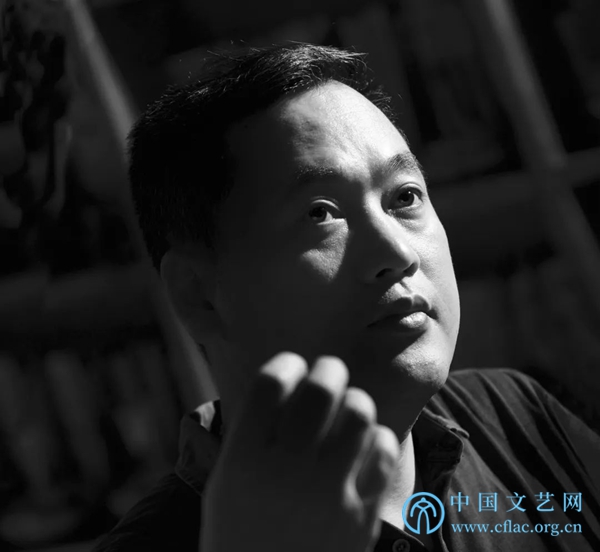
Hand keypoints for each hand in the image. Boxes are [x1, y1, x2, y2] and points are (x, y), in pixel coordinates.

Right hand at [199, 352, 400, 551]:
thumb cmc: (242, 532)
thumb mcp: (226, 483)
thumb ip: (251, 433)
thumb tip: (288, 381)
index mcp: (243, 461)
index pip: (270, 383)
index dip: (286, 363)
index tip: (292, 366)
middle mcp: (286, 472)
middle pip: (320, 390)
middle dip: (329, 370)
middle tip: (329, 373)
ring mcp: (327, 494)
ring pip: (359, 413)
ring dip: (355, 401)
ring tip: (349, 409)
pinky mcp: (361, 515)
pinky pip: (383, 452)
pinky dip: (377, 438)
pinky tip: (365, 444)